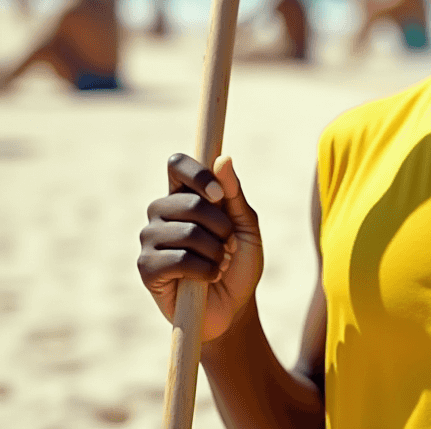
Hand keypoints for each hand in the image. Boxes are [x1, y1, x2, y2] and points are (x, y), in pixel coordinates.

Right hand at [138, 153, 263, 342]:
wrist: (234, 308)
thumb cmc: (239, 263)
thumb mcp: (247, 226)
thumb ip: (234, 194)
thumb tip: (223, 158)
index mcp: (184, 194)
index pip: (177, 164)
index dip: (198, 174)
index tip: (219, 195)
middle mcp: (161, 212)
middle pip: (189, 202)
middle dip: (221, 226)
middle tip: (228, 245)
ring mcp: (150, 240)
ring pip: (187, 232)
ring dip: (215, 251)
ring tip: (219, 263)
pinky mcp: (146, 268)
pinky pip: (178, 259)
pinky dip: (204, 270)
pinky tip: (208, 278)